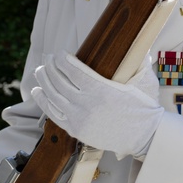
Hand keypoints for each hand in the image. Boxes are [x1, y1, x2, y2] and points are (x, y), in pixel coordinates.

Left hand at [32, 51, 163, 157]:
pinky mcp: (76, 130)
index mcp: (102, 89)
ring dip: (43, 81)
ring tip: (40, 71)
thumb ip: (138, 64)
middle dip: (50, 67)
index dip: (62, 60)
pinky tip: (38, 92)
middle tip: (47, 58)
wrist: (144, 136)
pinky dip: (43, 101)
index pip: (73, 70)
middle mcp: (87, 104)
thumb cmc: (144, 108)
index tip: (59, 53)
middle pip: (59, 81)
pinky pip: (53, 114)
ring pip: (52, 96)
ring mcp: (79, 118)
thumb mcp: (143, 83)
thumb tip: (143, 47)